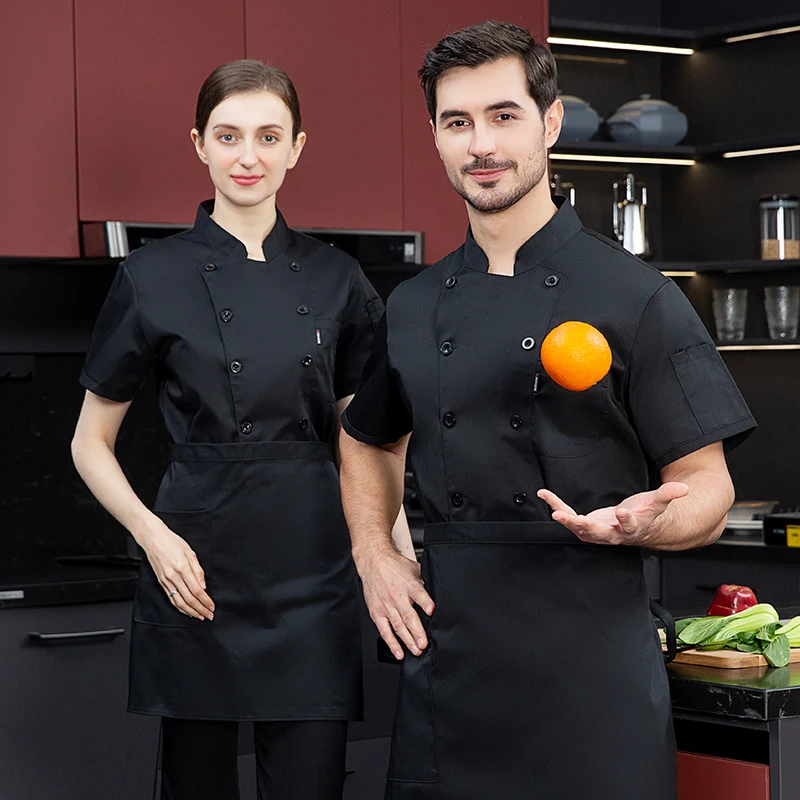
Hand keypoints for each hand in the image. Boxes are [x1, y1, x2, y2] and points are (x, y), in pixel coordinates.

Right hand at [139, 518, 214, 619]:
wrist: (153, 539)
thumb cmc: (172, 542)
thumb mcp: (190, 552)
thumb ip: (198, 570)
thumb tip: (204, 586)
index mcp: (182, 567)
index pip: (197, 590)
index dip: (205, 600)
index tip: (212, 606)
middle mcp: (173, 576)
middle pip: (189, 599)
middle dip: (200, 609)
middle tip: (209, 615)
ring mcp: (166, 581)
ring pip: (179, 602)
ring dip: (191, 612)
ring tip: (200, 616)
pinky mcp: (161, 583)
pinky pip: (171, 599)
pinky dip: (180, 607)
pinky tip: (186, 610)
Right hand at [358, 550, 434, 659]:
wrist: (374, 563)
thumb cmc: (394, 567)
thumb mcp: (414, 569)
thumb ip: (424, 583)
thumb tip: (439, 590)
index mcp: (409, 585)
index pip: (418, 594)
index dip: (425, 603)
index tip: (431, 611)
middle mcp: (397, 596)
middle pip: (408, 616)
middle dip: (417, 631)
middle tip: (424, 643)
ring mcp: (386, 606)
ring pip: (398, 626)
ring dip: (407, 640)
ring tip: (416, 650)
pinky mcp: (377, 613)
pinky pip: (384, 631)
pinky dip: (391, 643)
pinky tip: (399, 652)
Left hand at [537, 482, 689, 545]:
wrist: (638, 528)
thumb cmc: (647, 516)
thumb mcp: (658, 504)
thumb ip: (668, 495)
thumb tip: (684, 488)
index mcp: (633, 528)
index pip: (630, 526)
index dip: (627, 520)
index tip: (622, 512)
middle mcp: (613, 533)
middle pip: (600, 533)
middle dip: (586, 527)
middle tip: (574, 520)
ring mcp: (597, 531)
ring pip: (580, 529)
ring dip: (567, 520)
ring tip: (555, 511)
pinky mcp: (585, 524)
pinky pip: (569, 514)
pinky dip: (556, 504)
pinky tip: (544, 494)